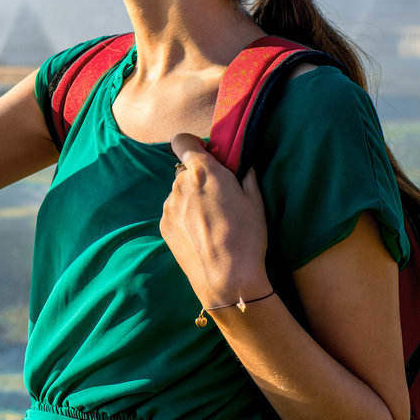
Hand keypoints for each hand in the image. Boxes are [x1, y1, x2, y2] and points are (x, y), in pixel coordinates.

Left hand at [159, 133, 270, 308]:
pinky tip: (202, 233)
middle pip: (185, 170)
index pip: (183, 141)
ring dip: (191, 198)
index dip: (193, 145)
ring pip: (179, 192)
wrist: (226, 278)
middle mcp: (180, 184)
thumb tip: (243, 162)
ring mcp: (169, 206)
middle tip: (219, 196)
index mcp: (203, 172)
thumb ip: (245, 174)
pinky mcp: (164, 225)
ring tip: (212, 221)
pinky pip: (174, 211)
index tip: (206, 156)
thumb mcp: (255, 201)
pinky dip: (184, 216)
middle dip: (199, 177)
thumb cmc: (246, 237)